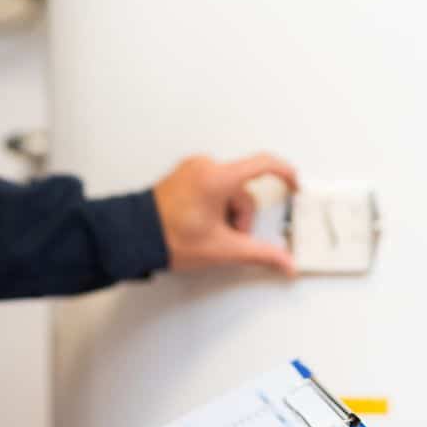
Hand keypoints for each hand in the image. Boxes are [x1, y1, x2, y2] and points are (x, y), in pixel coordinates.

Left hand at [153, 153, 298, 276]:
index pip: (264, 164)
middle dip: (241, 217)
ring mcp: (193, 168)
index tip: (294, 185)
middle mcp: (205, 165)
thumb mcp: (221, 249)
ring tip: (208, 232)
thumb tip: (285, 262)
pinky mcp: (184, 173)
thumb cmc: (168, 238)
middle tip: (226, 237)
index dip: (285, 174)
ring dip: (227, 213)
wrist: (132, 236)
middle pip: (243, 190)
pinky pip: (213, 185)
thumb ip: (259, 254)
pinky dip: (215, 204)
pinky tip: (200, 222)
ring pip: (229, 190)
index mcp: (217, 177)